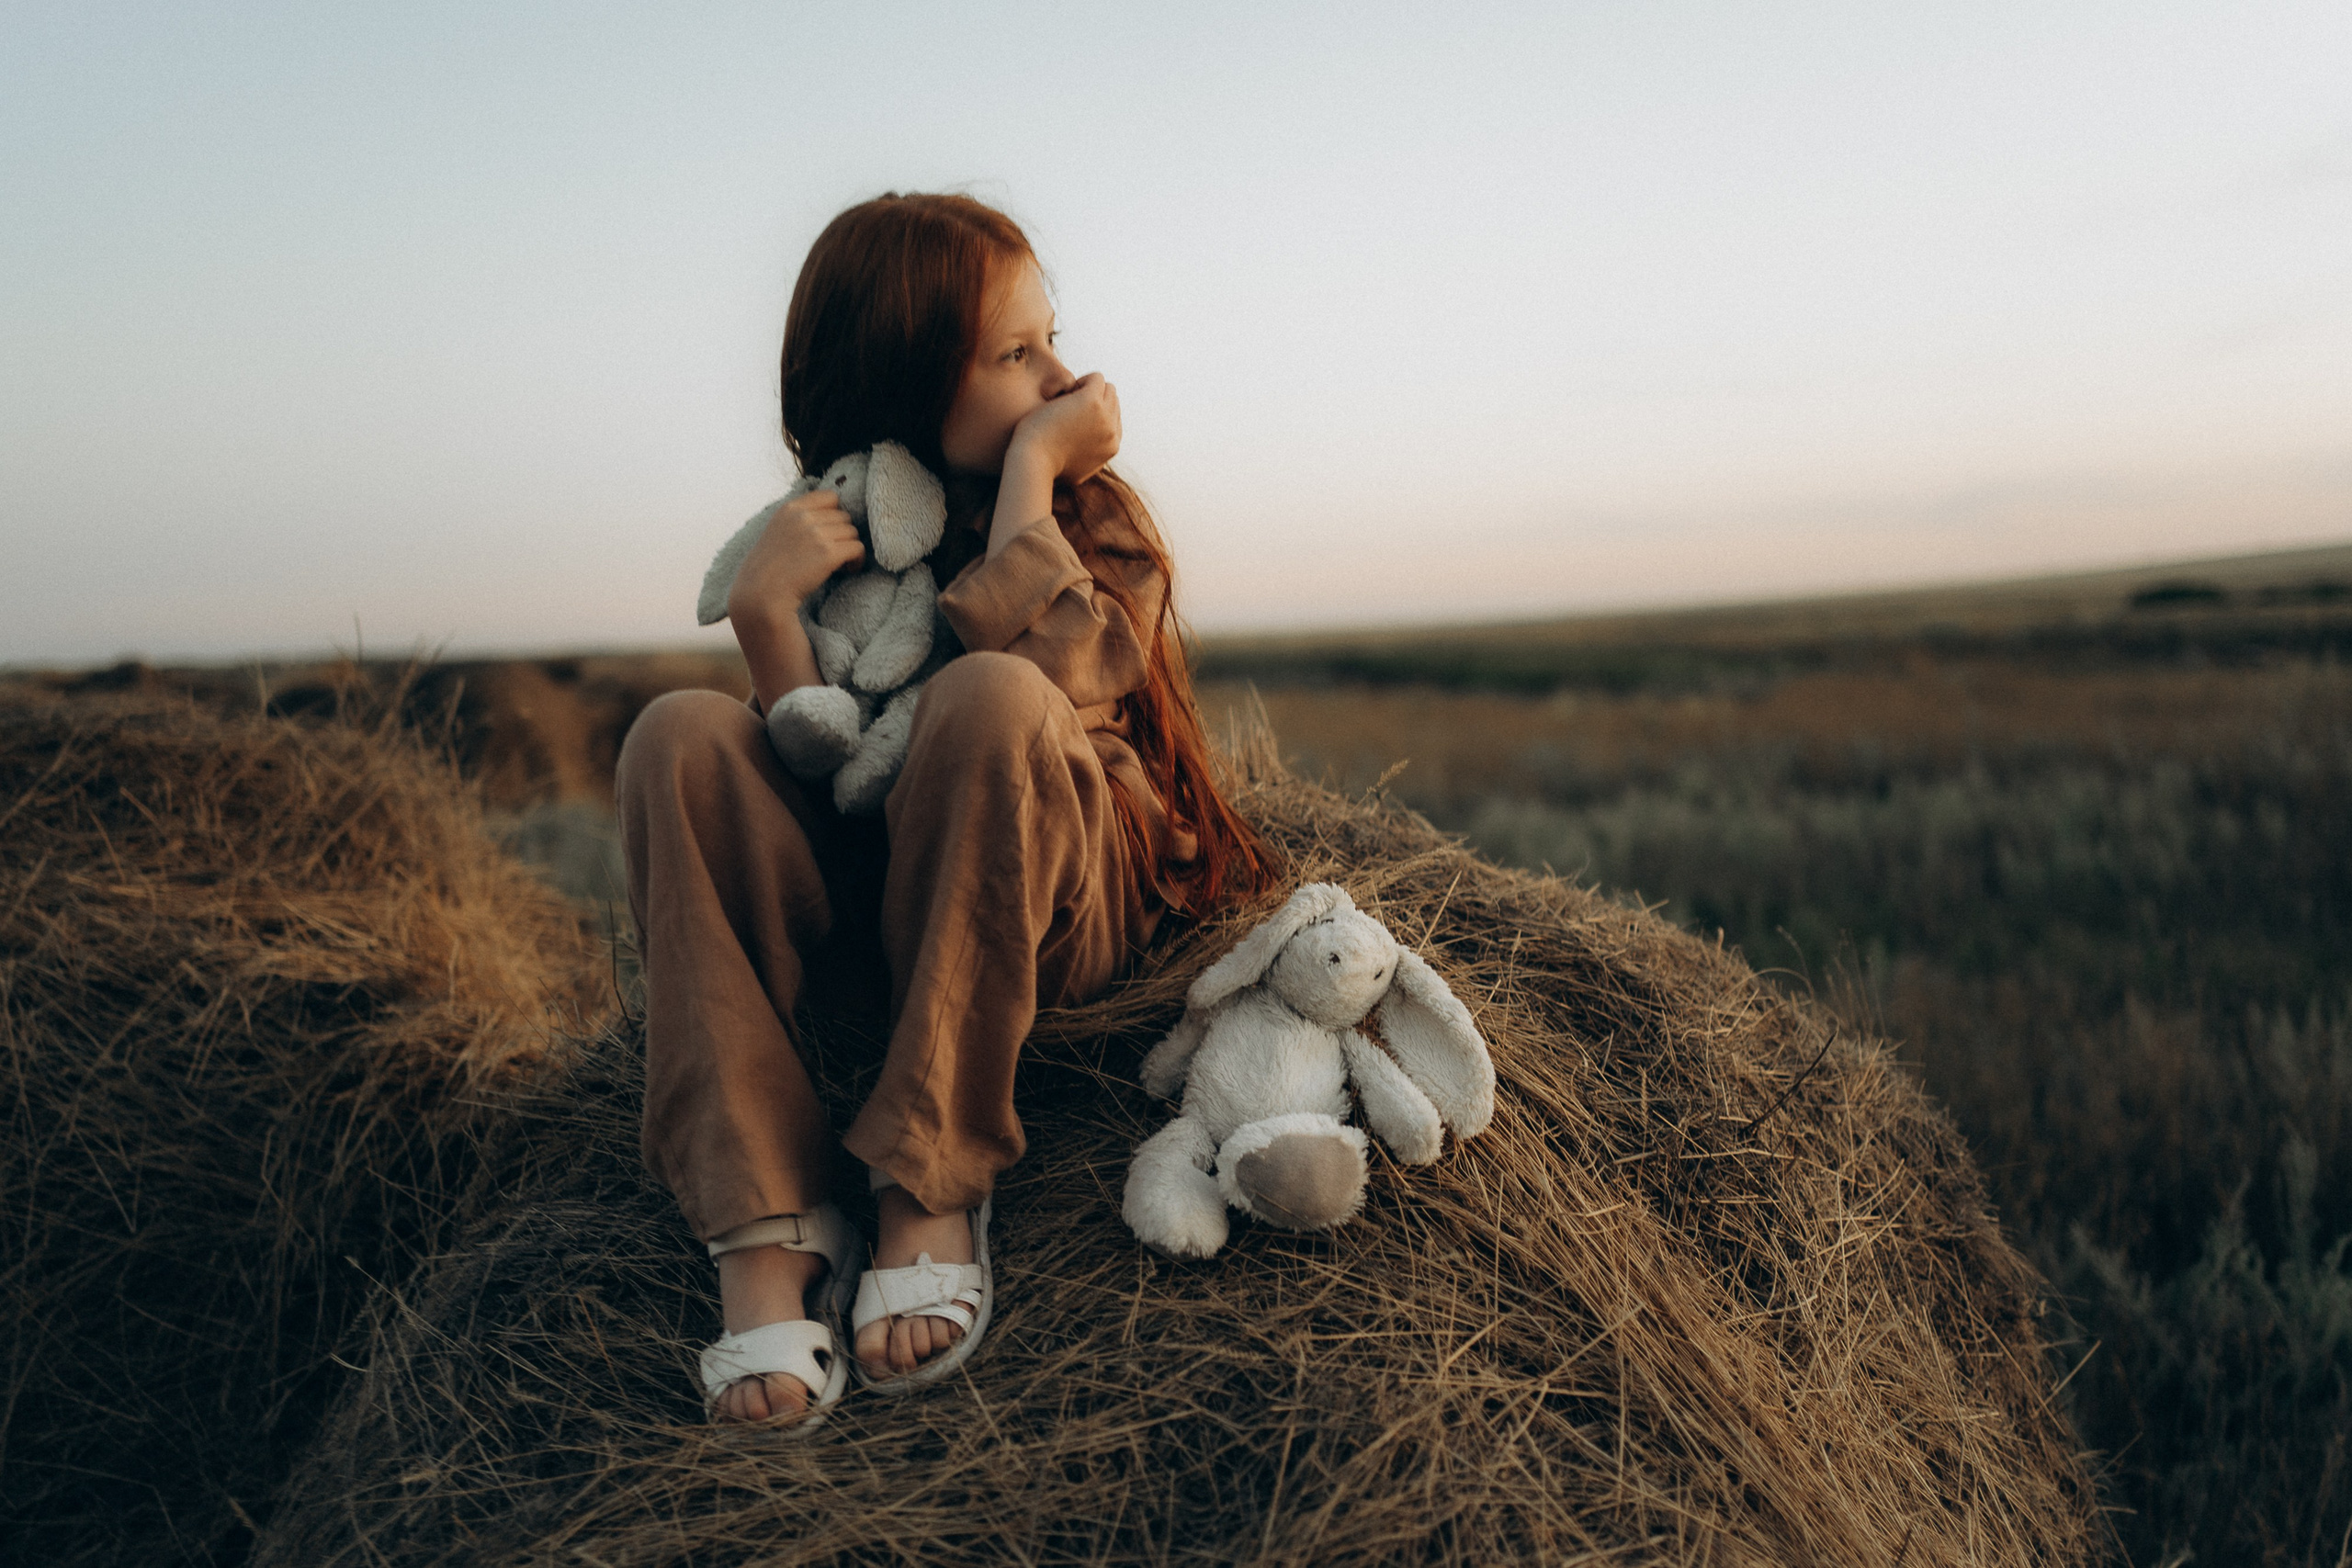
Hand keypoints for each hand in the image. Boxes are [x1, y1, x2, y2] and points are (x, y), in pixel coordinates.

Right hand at [725, 489, 863, 628]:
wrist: (761, 595)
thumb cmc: (768, 570)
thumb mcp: (777, 531)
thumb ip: (799, 520)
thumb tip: (832, 514)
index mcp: (790, 509)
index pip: (830, 497)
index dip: (835, 515)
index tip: (831, 532)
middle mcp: (803, 517)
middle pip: (844, 517)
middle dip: (842, 535)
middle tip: (834, 553)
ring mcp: (816, 534)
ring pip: (852, 532)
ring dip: (850, 548)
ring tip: (840, 564)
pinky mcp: (828, 553)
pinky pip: (858, 548)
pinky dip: (857, 560)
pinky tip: (848, 570)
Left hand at [1008, 371, 1120, 484]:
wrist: (1033, 461)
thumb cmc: (1045, 465)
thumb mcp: (1075, 469)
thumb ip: (1089, 458)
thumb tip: (1094, 453)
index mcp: (1111, 448)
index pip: (1114, 420)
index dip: (1095, 414)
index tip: (1073, 418)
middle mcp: (1112, 433)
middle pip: (1113, 402)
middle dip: (1094, 399)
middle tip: (1067, 407)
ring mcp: (1104, 417)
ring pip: (1107, 388)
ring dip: (1088, 389)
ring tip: (1065, 400)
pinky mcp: (1092, 402)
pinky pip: (1096, 378)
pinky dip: (1081, 380)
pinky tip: (1063, 392)